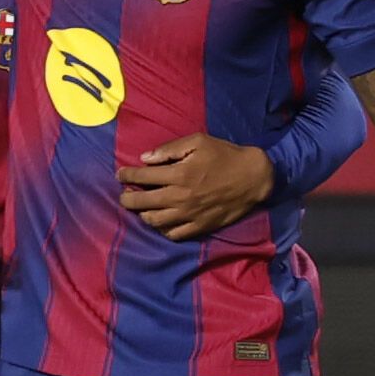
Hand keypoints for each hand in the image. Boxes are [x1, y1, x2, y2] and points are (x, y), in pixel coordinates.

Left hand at [115, 134, 273, 240]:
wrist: (253, 177)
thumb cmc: (225, 155)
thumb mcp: (199, 141)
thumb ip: (170, 149)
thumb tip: (145, 158)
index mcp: (179, 173)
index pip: (143, 177)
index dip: (127, 175)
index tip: (120, 174)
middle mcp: (180, 197)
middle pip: (143, 202)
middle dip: (127, 199)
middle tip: (123, 196)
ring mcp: (189, 214)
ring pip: (155, 221)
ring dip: (142, 215)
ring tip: (140, 209)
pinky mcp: (200, 226)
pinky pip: (174, 234)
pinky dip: (162, 229)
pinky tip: (159, 222)